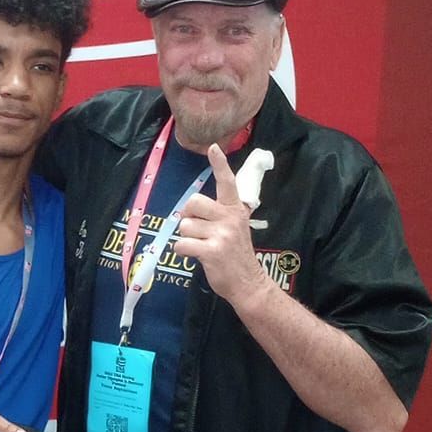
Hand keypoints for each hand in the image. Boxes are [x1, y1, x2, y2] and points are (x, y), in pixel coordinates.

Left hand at [172, 143, 267, 311]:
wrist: (248, 283)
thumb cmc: (237, 255)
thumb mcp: (236, 228)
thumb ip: (220, 214)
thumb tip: (190, 208)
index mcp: (235, 210)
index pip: (227, 182)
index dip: (219, 164)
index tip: (214, 148)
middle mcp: (229, 218)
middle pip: (193, 202)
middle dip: (188, 215)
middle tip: (195, 228)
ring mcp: (221, 234)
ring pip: (185, 226)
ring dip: (186, 237)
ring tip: (200, 246)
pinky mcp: (212, 251)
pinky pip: (182, 244)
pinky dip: (182, 251)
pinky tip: (194, 255)